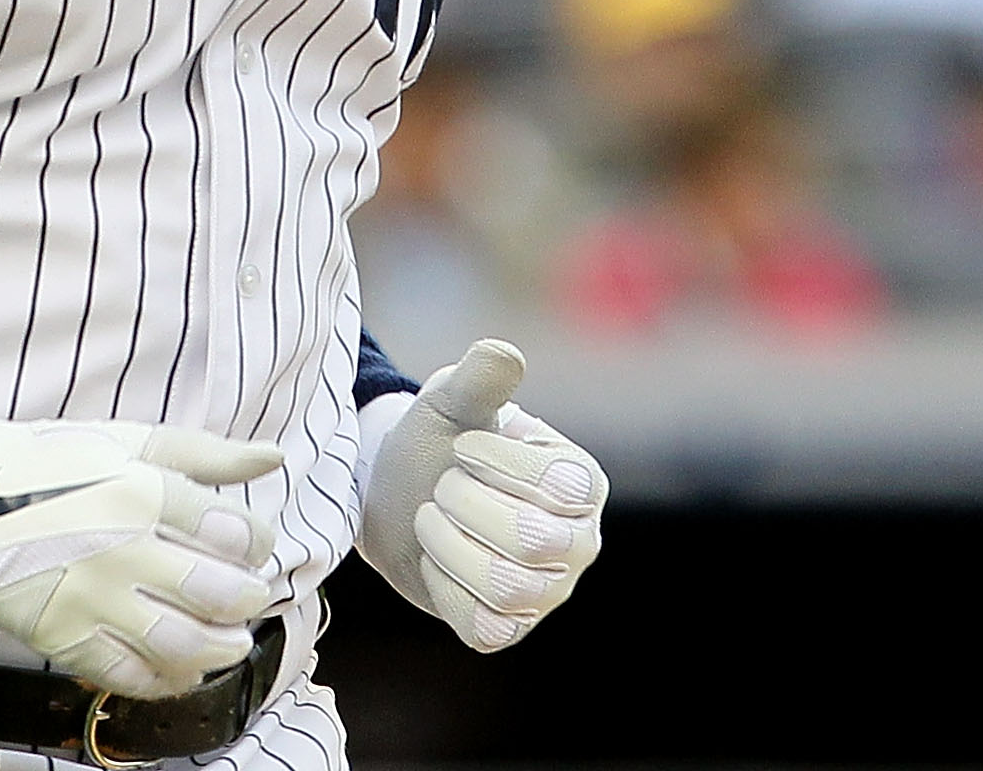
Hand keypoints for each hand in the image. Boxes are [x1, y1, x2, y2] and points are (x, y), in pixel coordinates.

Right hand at [0, 387, 283, 698]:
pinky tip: (182, 667)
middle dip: (249, 597)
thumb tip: (272, 457)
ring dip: (221, 647)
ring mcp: (94, 600)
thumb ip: (206, 454)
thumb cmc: (47, 463)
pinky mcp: (65, 638)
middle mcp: (124, 549)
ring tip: (229, 639)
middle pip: (218, 591)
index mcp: (144, 492)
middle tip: (250, 595)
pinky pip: (130, 674)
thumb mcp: (128, 441)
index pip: (233, 532)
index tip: (251, 544)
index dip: (256, 542)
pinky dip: (167, 679)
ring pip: (182, 642)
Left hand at [356, 339, 605, 651]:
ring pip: (505, 585)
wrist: (400, 494)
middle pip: (531, 540)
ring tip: (430, 519)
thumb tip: (504, 354)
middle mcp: (578, 542)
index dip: (496, 464)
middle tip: (441, 486)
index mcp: (581, 482)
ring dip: (448, 544)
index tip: (463, 448)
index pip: (556, 485)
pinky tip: (435, 560)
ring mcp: (547, 592)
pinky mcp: (509, 628)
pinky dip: (444, 587)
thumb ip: (480, 377)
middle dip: (464, 504)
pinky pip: (482, 625)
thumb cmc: (439, 442)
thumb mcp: (454, 401)